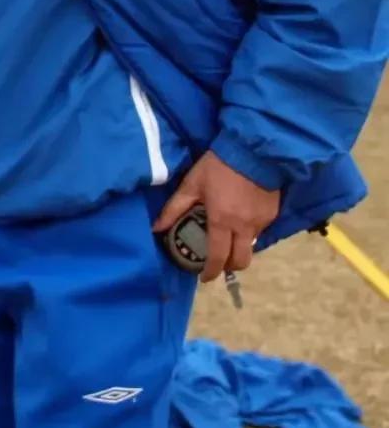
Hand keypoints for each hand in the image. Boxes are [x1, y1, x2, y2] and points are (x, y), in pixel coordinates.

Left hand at [153, 150, 280, 282]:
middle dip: (229, 266)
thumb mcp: (192, 184)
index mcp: (222, 221)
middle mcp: (244, 227)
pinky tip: (240, 217)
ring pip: (251, 246)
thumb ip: (174, 208)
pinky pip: (260, 231)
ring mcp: (261, 222)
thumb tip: (156, 228)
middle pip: (241, 261)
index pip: (218, 257)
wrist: (253, 150)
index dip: (211, 272)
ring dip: (240, 247)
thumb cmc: (218, 166)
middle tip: (219, 261)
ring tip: (228, 235)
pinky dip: (249, 231)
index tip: (204, 278)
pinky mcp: (273, 214)